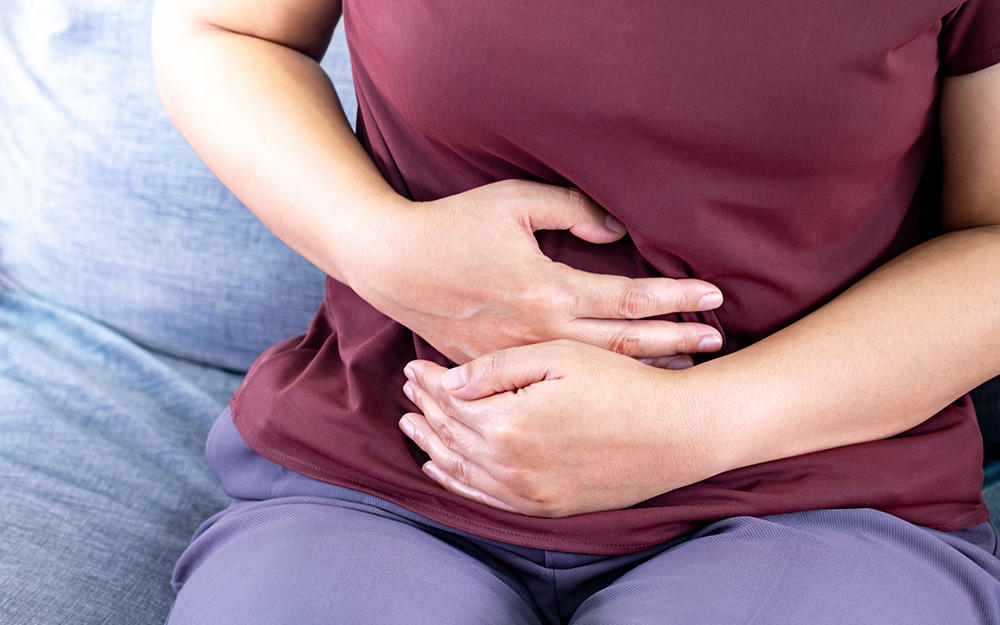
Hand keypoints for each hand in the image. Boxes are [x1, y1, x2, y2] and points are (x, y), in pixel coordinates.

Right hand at [347, 179, 723, 364]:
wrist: (392, 265)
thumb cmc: (451, 227)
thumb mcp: (512, 202)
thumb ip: (571, 210)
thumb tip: (617, 231)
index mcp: (547, 290)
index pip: (629, 299)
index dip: (676, 297)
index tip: (714, 296)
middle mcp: (539, 333)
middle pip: (624, 344)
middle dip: (676, 340)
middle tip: (718, 340)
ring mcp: (518, 357)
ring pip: (595, 370)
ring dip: (644, 366)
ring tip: (684, 365)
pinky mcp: (498, 369)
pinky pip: (557, 380)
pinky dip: (597, 380)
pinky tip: (619, 381)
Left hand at [398, 340, 729, 516]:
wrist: (678, 433)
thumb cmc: (623, 384)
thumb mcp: (560, 356)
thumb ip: (497, 369)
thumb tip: (447, 382)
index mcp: (508, 423)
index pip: (450, 401)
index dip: (428, 381)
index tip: (412, 365)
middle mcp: (510, 465)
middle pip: (450, 436)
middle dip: (424, 410)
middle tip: (407, 390)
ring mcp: (528, 492)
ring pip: (461, 470)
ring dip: (432, 447)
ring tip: (412, 426)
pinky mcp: (546, 507)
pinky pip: (486, 499)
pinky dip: (458, 483)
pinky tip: (443, 470)